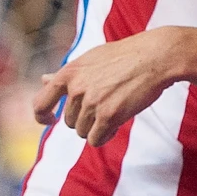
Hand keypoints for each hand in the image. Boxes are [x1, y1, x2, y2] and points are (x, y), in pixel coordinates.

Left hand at [31, 28, 178, 146]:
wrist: (156, 56)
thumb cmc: (126, 55)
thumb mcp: (91, 59)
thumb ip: (67, 74)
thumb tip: (43, 79)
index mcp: (68, 73)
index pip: (40, 103)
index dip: (43, 116)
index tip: (51, 120)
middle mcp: (76, 89)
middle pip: (69, 121)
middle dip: (86, 118)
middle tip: (107, 104)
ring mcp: (92, 103)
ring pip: (83, 132)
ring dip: (97, 127)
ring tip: (115, 111)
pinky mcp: (109, 115)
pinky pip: (96, 139)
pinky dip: (105, 136)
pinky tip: (117, 124)